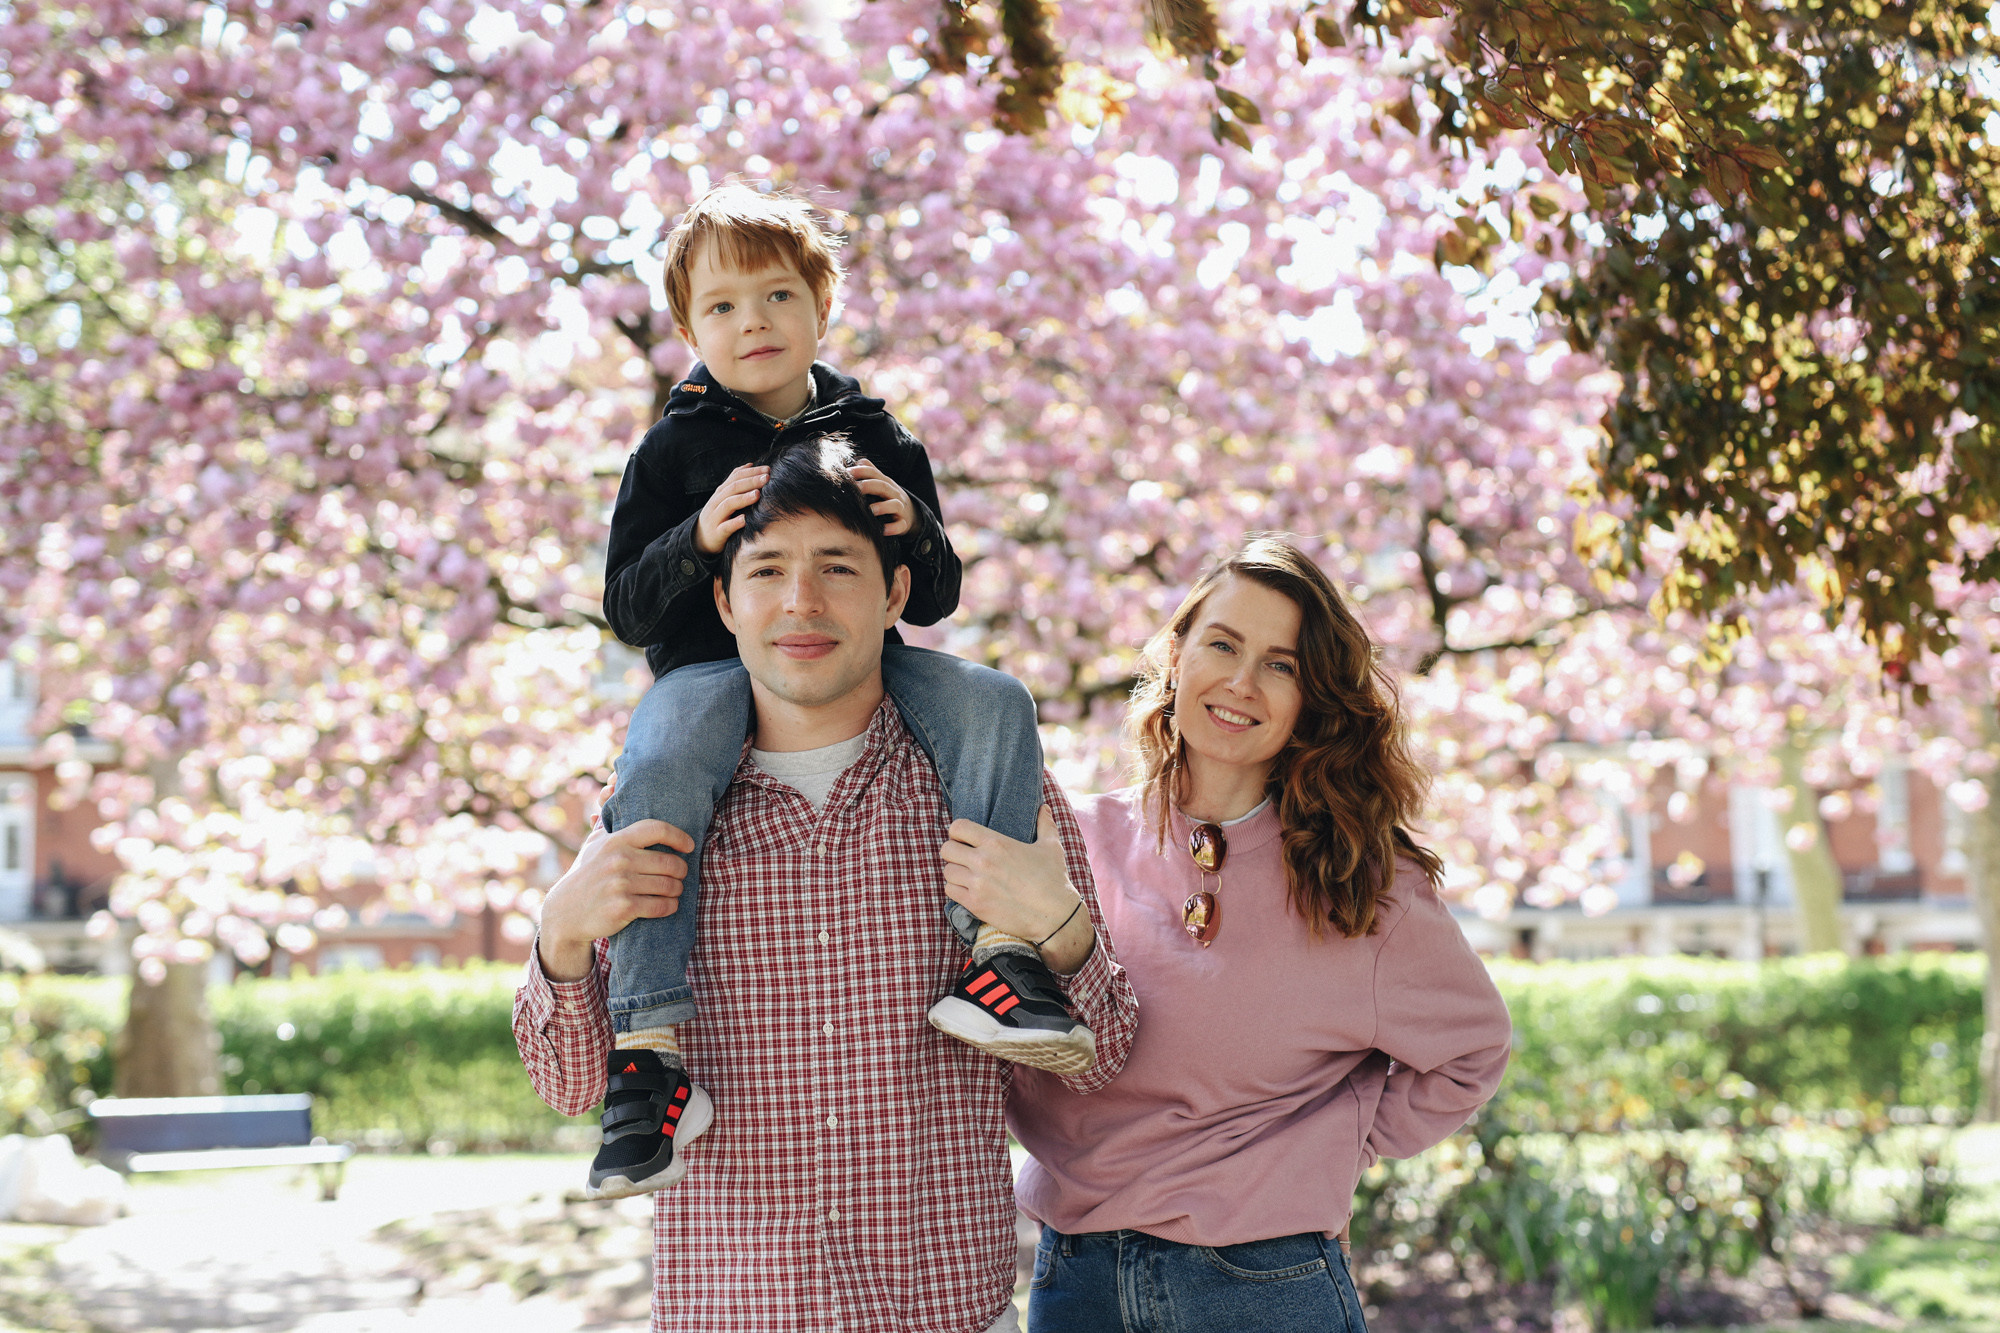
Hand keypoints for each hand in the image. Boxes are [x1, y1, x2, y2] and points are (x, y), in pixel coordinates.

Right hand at [537, 818, 693, 980]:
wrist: (566, 912)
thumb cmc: (586, 874)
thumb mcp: (594, 845)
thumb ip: (607, 820)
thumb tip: (613, 786)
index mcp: (616, 840)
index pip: (657, 829)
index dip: (679, 836)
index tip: (689, 845)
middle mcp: (619, 860)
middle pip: (670, 862)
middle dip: (681, 870)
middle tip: (680, 874)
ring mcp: (621, 884)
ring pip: (669, 885)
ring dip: (677, 889)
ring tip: (675, 889)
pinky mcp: (623, 908)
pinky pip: (661, 906)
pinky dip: (670, 906)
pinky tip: (669, 904)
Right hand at [695, 464, 769, 555]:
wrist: (701, 538)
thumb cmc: (719, 515)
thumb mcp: (725, 497)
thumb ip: (736, 481)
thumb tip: (750, 465)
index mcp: (721, 492)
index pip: (736, 477)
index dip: (751, 472)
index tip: (768, 470)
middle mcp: (717, 502)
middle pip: (733, 488)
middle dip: (751, 481)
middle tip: (767, 478)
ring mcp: (716, 517)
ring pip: (728, 504)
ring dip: (743, 499)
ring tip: (758, 494)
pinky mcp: (716, 533)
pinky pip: (725, 527)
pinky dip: (734, 523)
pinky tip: (744, 520)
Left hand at [849, 460, 912, 536]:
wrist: (910, 514)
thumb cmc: (887, 497)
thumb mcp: (881, 483)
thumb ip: (869, 472)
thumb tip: (856, 460)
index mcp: (885, 483)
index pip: (874, 473)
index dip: (862, 471)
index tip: (847, 473)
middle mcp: (894, 493)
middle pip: (884, 486)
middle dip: (870, 485)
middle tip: (856, 488)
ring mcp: (900, 508)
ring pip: (895, 505)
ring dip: (882, 507)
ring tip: (870, 511)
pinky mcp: (903, 523)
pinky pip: (900, 525)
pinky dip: (893, 528)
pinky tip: (883, 530)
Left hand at [941, 807, 1089, 970]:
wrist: (1054, 915)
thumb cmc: (1054, 879)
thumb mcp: (1051, 846)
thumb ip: (1045, 824)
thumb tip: (1045, 807)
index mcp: (996, 843)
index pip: (958, 828)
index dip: (957, 832)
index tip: (964, 839)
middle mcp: (982, 861)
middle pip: (946, 849)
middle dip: (953, 851)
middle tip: (963, 858)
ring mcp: (977, 884)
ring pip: (947, 871)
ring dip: (955, 872)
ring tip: (966, 875)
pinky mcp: (975, 904)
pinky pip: (950, 891)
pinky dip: (956, 890)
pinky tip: (968, 890)